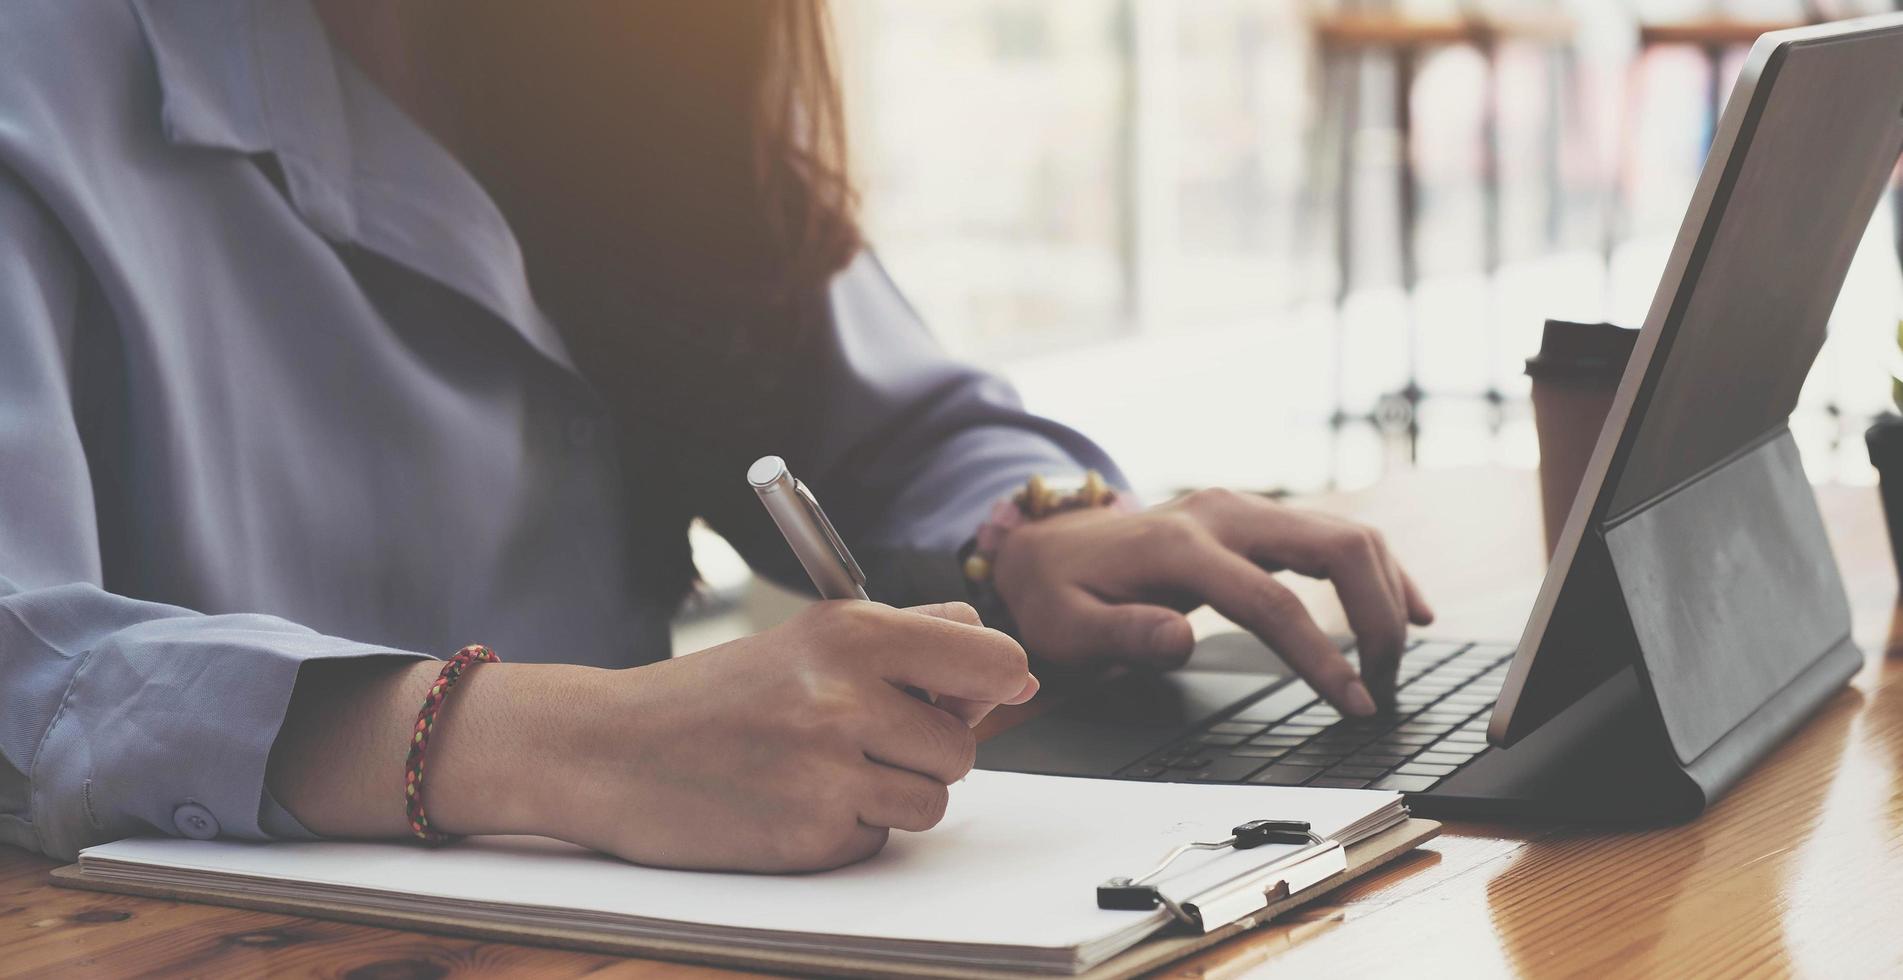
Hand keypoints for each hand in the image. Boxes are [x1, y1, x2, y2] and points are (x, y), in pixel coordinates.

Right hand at [268, 602, 1033, 873]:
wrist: (609, 749)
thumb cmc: (714, 695)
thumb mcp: (810, 640)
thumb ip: (911, 639)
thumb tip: (1008, 670)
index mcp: (852, 633)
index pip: (990, 659)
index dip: (1000, 682)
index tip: (996, 693)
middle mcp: (845, 696)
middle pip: (963, 746)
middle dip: (927, 750)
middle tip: (864, 737)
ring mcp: (827, 769)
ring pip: (930, 801)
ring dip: (891, 795)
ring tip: (823, 769)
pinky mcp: (809, 834)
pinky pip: (878, 841)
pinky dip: (848, 830)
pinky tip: (794, 802)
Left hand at [990, 488, 1431, 715]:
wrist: (1049, 544)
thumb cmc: (1060, 593)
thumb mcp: (1066, 627)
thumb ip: (1121, 635)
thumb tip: (1180, 639)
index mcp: (1179, 547)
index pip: (1272, 601)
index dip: (1322, 655)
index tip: (1357, 704)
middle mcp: (1222, 515)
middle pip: (1335, 547)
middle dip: (1377, 618)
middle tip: (1383, 686)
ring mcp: (1244, 509)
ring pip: (1347, 533)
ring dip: (1387, 593)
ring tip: (1397, 661)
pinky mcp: (1257, 517)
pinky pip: (1336, 534)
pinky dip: (1378, 570)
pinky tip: (1408, 607)